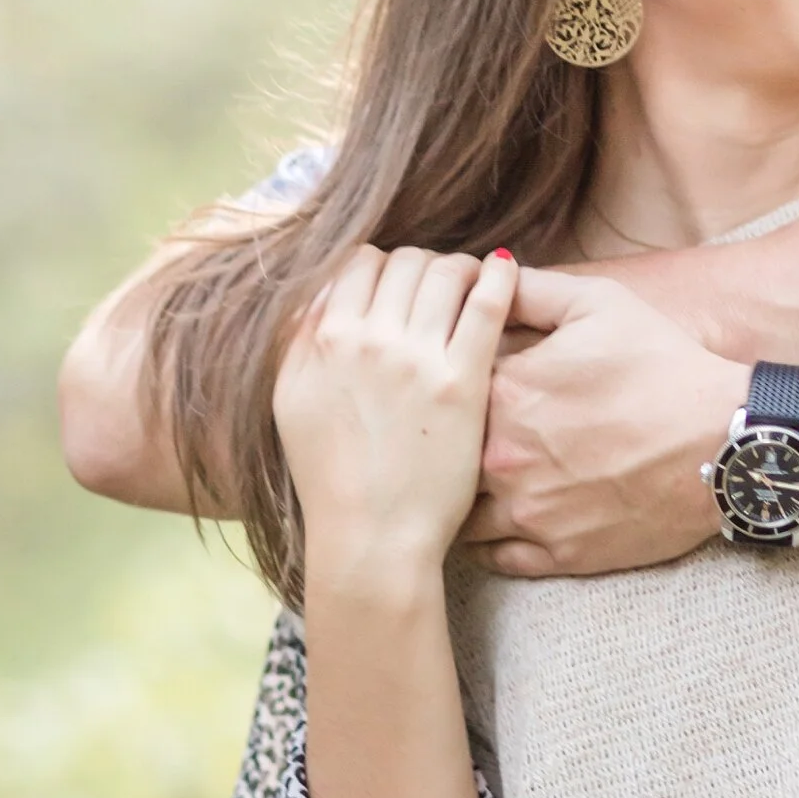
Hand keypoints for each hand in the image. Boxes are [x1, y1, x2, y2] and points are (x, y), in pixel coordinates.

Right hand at [272, 244, 519, 591]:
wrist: (372, 536)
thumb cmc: (330, 476)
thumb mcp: (292, 400)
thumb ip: (299, 340)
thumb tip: (319, 294)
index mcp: (325, 340)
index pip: (359, 262)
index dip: (382, 266)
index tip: (397, 284)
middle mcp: (369, 339)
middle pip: (405, 261)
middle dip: (422, 266)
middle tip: (437, 287)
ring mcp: (418, 359)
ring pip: (446, 272)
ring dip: (461, 269)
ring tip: (471, 284)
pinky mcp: (463, 382)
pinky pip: (488, 304)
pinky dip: (500, 277)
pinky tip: (506, 270)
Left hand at [462, 270, 738, 576]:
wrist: (724, 441)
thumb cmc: (664, 366)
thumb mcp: (598, 303)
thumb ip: (530, 290)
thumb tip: (485, 280)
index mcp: (503, 392)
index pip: (446, 386)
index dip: (455, 384)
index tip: (465, 387)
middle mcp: (501, 457)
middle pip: (445, 455)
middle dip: (449, 446)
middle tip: (456, 440)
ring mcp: (527, 511)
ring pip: (462, 513)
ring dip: (464, 497)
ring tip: (472, 485)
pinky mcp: (557, 553)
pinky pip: (497, 556)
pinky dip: (492, 541)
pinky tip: (502, 519)